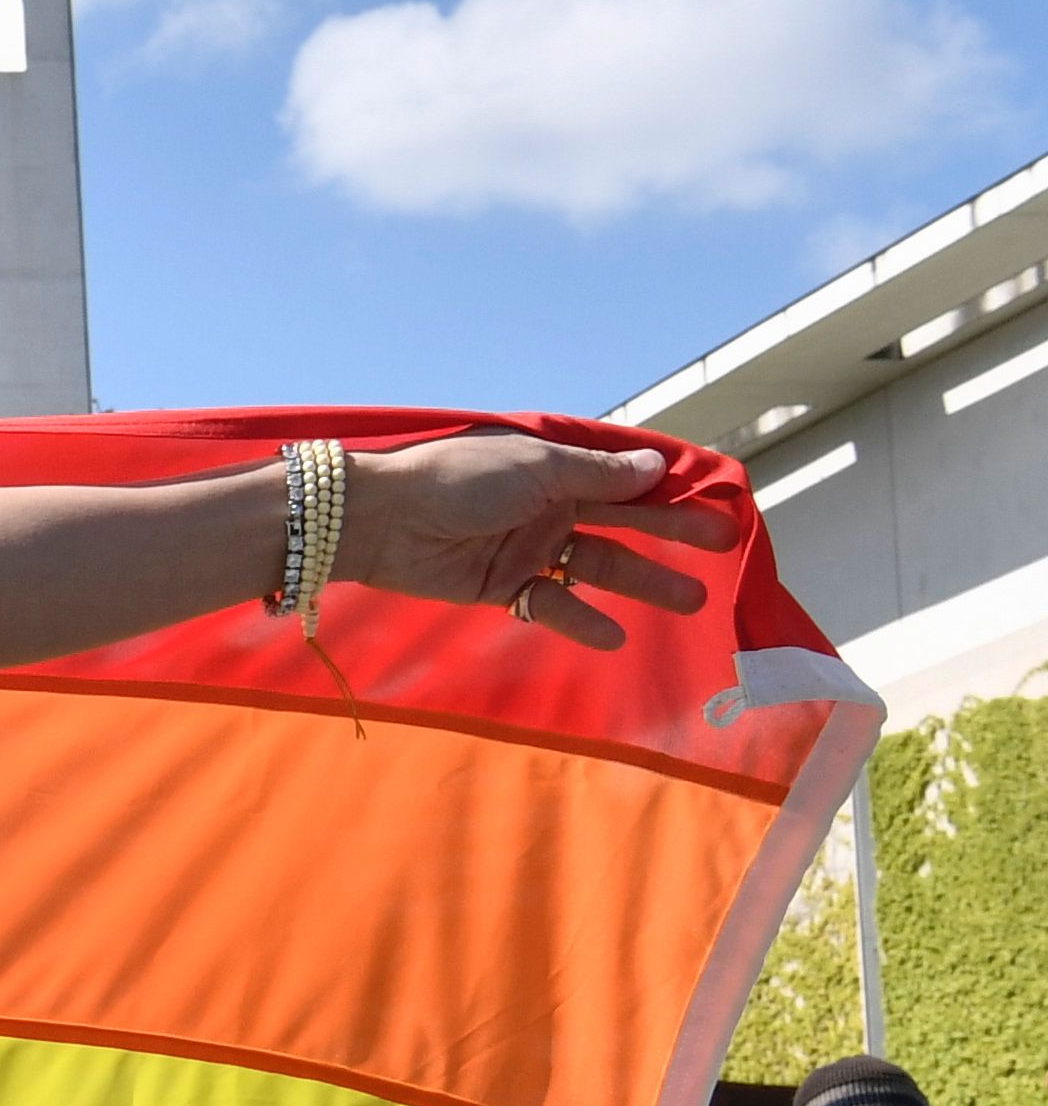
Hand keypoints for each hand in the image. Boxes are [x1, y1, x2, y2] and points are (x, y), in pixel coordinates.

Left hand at [330, 435, 736, 651]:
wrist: (383, 520)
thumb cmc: (459, 480)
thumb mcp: (538, 469)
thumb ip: (598, 477)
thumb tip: (658, 469)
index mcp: (557, 468)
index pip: (625, 479)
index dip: (669, 491)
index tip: (718, 502)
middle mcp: (548, 505)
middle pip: (623, 522)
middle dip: (672, 535)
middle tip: (722, 549)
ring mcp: (528, 546)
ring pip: (597, 567)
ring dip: (642, 583)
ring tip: (691, 601)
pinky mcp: (502, 586)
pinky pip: (551, 605)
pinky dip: (580, 621)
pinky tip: (614, 636)